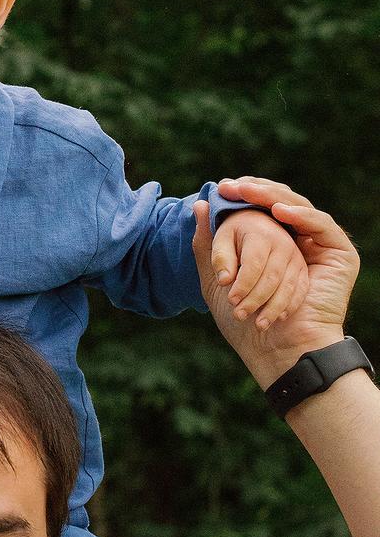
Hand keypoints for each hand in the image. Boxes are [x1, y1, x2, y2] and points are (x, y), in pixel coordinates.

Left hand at [194, 186, 357, 387]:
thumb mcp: (217, 279)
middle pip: (279, 203)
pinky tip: (279, 212)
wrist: (275, 350)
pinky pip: (322, 225)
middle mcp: (296, 241)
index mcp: (272, 245)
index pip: (260, 208)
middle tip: (232, 186)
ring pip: (297, 209)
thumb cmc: (244, 322)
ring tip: (248, 193)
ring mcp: (318, 246)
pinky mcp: (340, 254)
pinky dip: (301, 215)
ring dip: (270, 200)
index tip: (221, 188)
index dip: (243, 194)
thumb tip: (197, 205)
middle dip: (254, 192)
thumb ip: (208, 246)